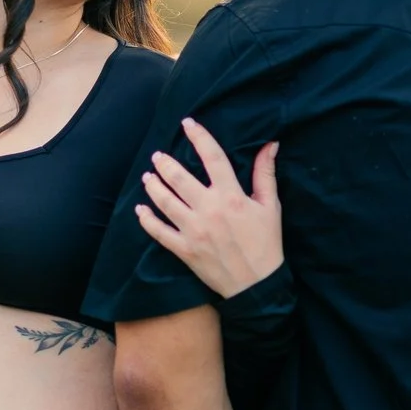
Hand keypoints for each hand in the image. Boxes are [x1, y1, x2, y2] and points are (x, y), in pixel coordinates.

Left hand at [136, 121, 282, 298]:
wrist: (258, 286)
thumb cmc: (266, 243)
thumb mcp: (270, 206)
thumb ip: (265, 173)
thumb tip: (269, 144)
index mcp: (231, 196)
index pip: (212, 157)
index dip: (199, 137)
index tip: (188, 123)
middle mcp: (208, 210)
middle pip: (179, 178)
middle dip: (165, 163)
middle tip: (158, 155)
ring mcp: (193, 230)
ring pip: (165, 202)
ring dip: (153, 186)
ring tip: (148, 176)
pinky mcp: (184, 249)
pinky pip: (159, 232)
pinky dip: (147, 220)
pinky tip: (141, 210)